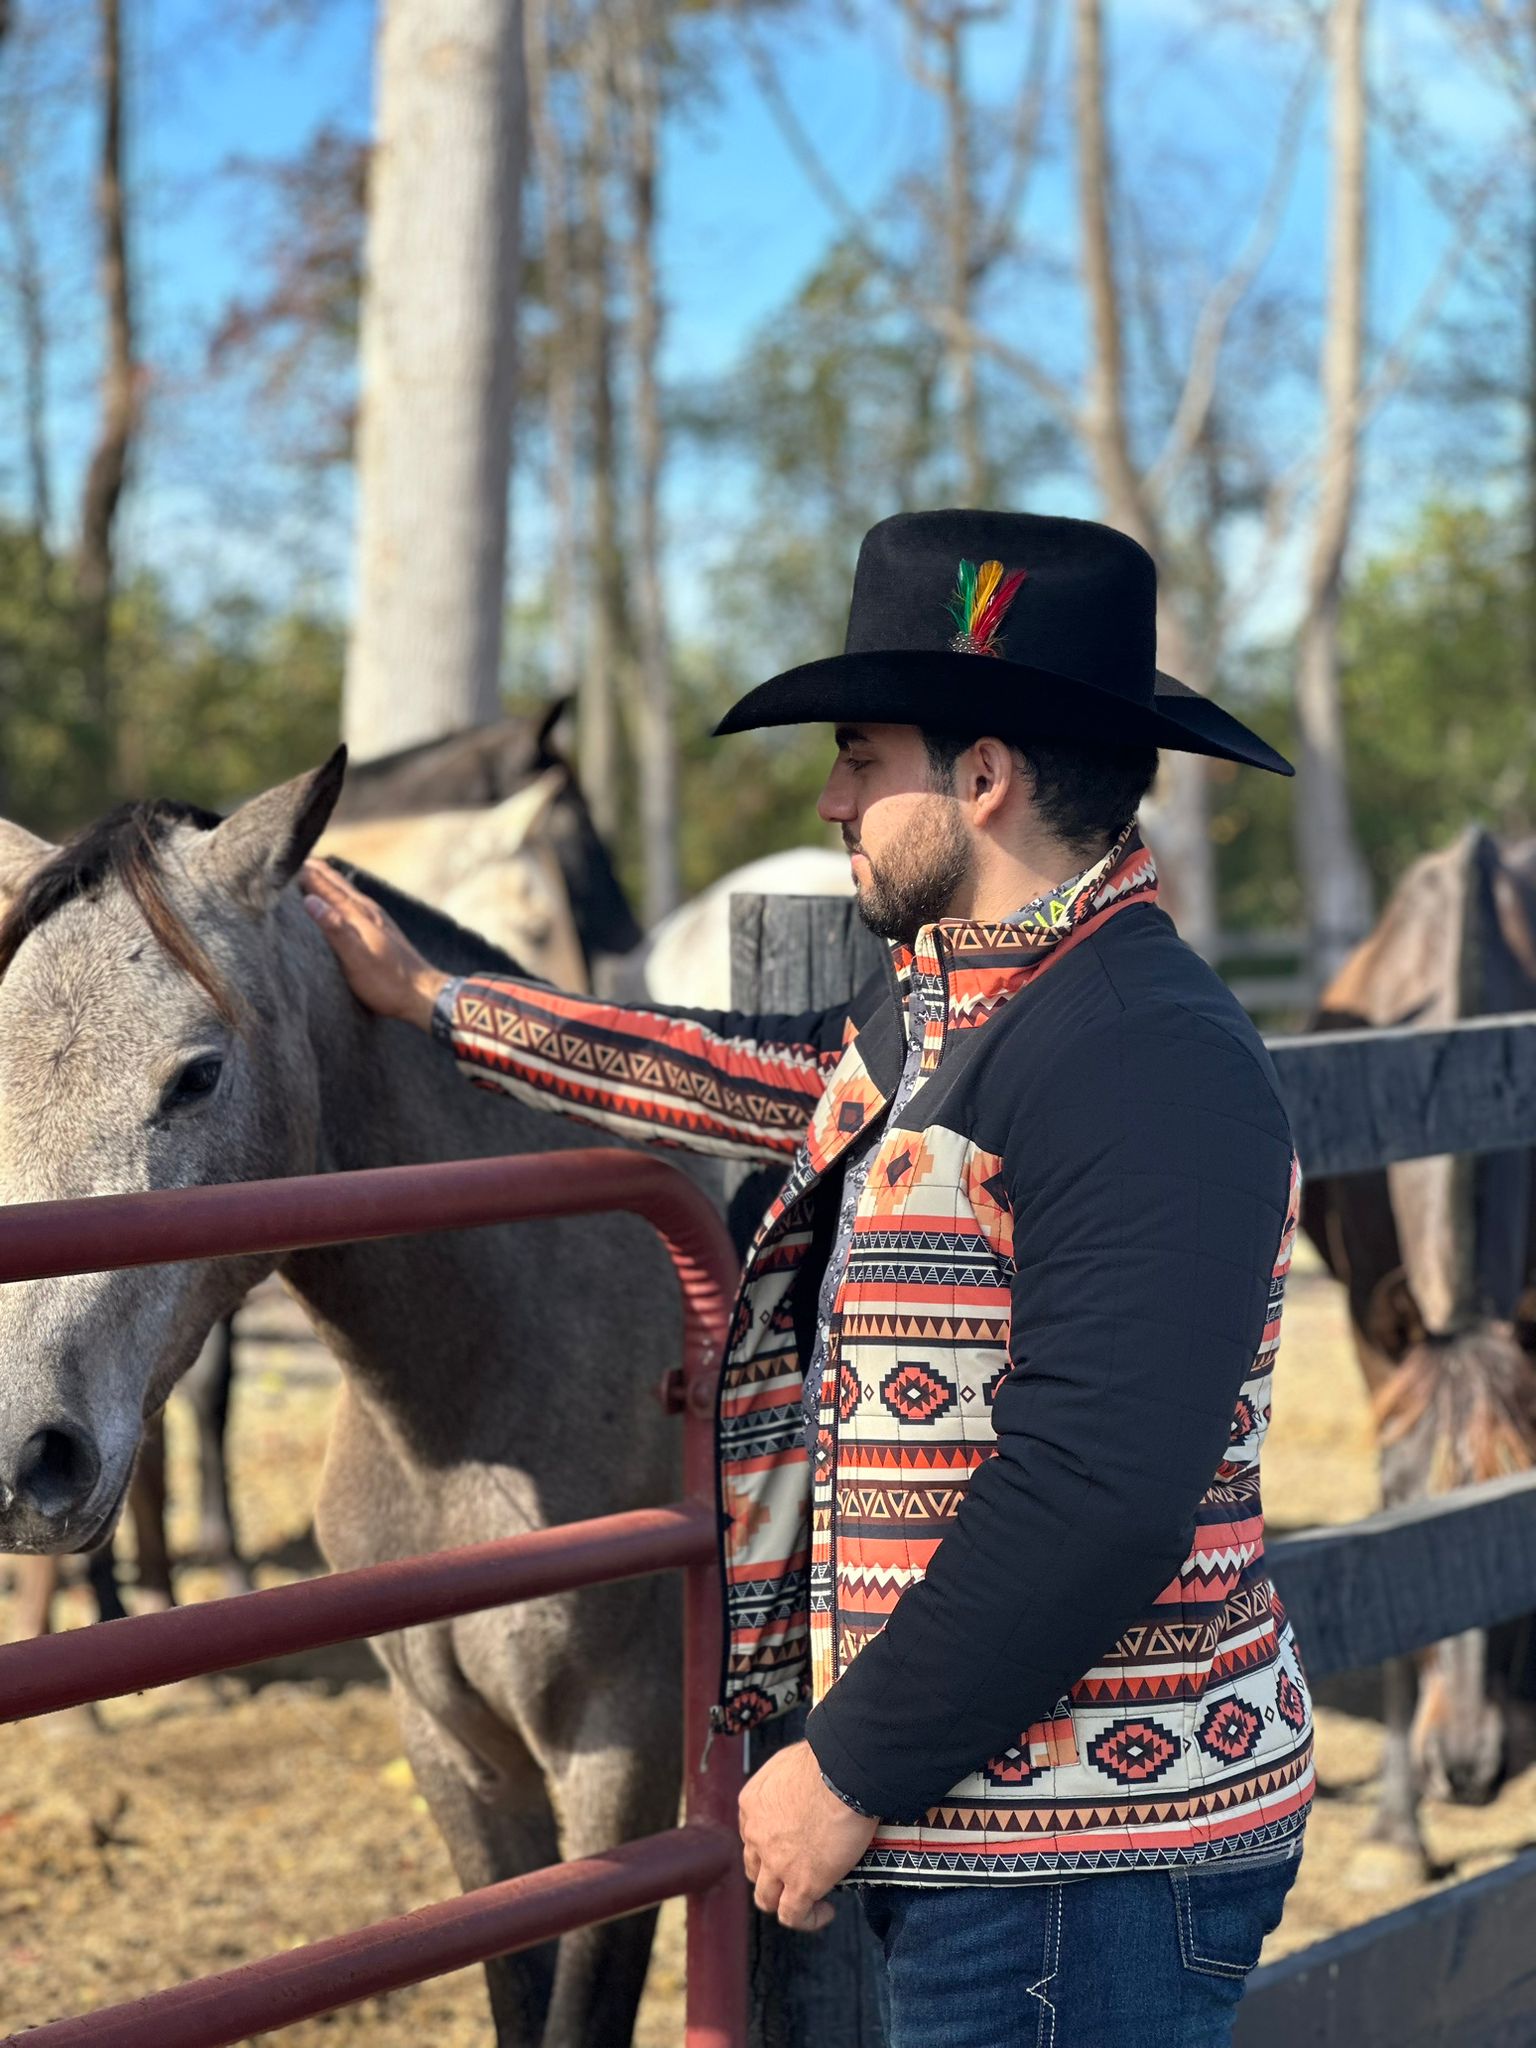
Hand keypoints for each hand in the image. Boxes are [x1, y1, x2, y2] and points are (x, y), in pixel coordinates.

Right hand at [298, 860, 448, 1030]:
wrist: (424, 995)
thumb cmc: (388, 982)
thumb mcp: (356, 959)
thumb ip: (335, 929)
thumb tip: (310, 900)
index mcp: (359, 914)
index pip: (325, 885)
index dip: (303, 872)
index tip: (280, 860)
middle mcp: (368, 910)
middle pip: (336, 882)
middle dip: (313, 869)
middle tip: (290, 858)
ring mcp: (377, 919)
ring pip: (345, 890)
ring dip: (326, 880)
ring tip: (311, 871)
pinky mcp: (381, 930)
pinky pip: (354, 902)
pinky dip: (339, 895)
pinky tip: (341, 901)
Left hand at [738, 1740, 877, 1933]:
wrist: (843, 1773)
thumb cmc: (827, 1758)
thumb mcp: (791, 1761)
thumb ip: (788, 1777)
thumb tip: (806, 1780)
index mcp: (752, 1803)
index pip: (752, 1834)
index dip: (770, 1844)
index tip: (793, 1843)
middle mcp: (757, 1835)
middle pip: (755, 1868)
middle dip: (771, 1874)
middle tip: (797, 1872)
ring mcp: (776, 1863)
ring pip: (766, 1898)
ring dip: (784, 1901)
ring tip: (809, 1899)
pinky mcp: (802, 1884)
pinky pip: (793, 1916)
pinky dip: (807, 1919)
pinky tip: (825, 1911)